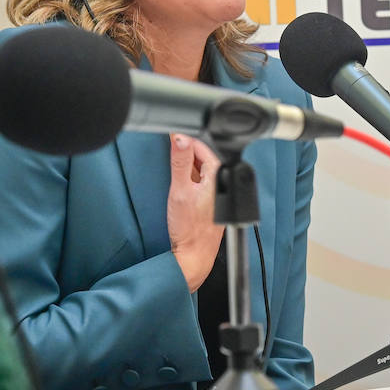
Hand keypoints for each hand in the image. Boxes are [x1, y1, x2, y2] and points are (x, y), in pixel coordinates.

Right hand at [167, 134, 222, 291]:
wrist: (193, 255)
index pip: (202, 146)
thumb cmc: (189, 229)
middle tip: (168, 146)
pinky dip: (189, 176)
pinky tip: (180, 182)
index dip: (184, 139)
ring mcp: (217, 192)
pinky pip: (200, 180)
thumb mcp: (179, 190)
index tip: (171, 134)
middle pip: (201, 156)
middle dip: (185, 150)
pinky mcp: (211, 201)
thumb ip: (179, 162)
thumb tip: (179, 138)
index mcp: (219, 175)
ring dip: (186, 163)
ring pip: (200, 168)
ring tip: (172, 164)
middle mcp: (222, 182)